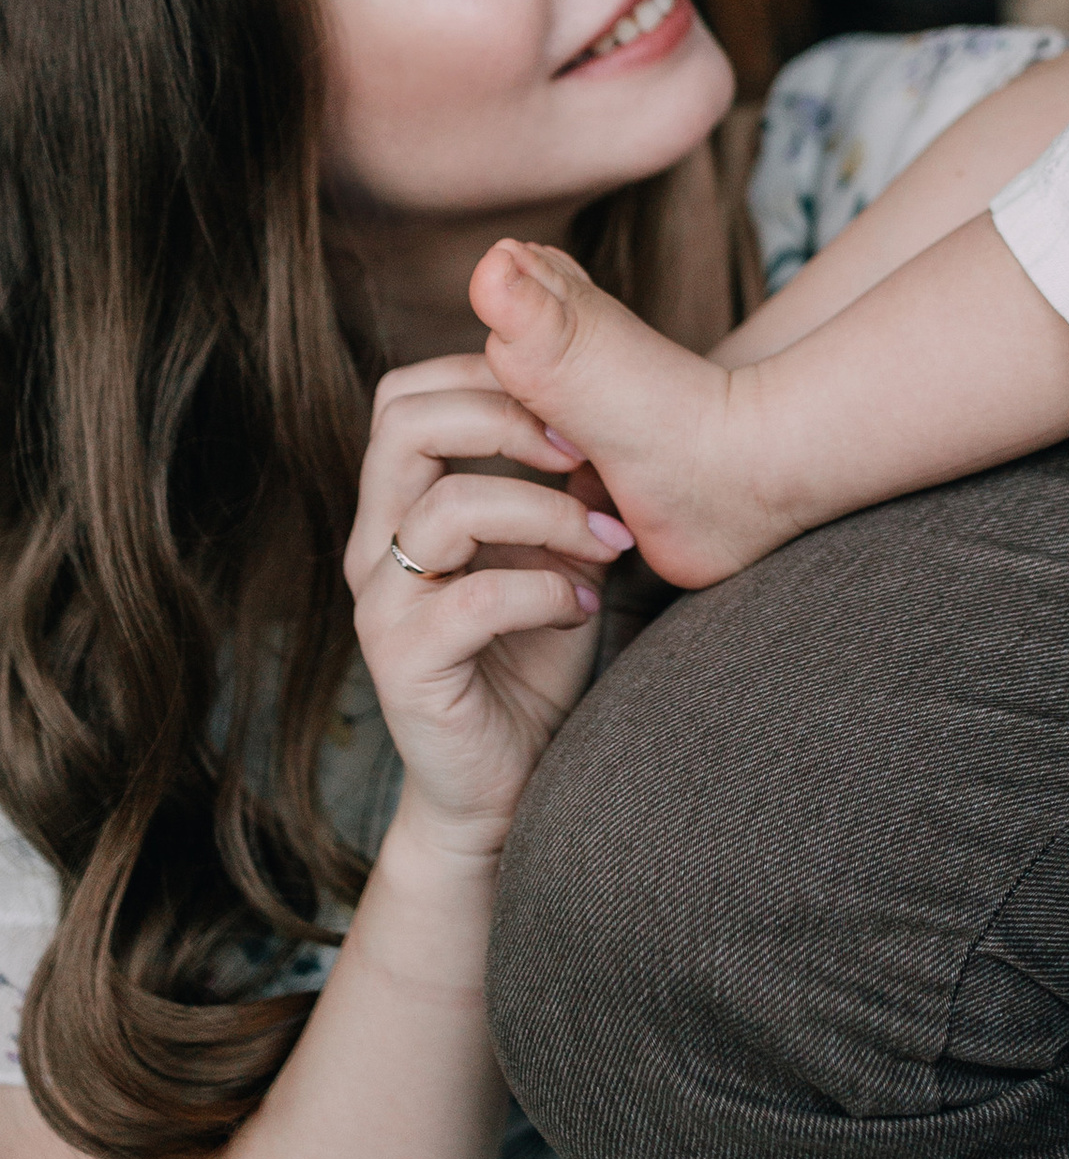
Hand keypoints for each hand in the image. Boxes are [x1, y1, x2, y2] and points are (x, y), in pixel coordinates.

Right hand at [346, 356, 634, 857]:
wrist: (505, 781)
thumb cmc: (532, 653)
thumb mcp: (549, 548)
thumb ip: (557, 481)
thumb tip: (600, 412)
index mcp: (399, 505)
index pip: (406, 395)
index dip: (488, 377)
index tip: (573, 411)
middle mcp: (374, 544)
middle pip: (403, 422)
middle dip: (508, 419)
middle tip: (585, 453)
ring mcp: (383, 604)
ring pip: (450, 504)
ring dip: (548, 512)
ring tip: (605, 544)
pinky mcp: (403, 663)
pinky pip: (476, 596)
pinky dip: (547, 590)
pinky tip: (582, 608)